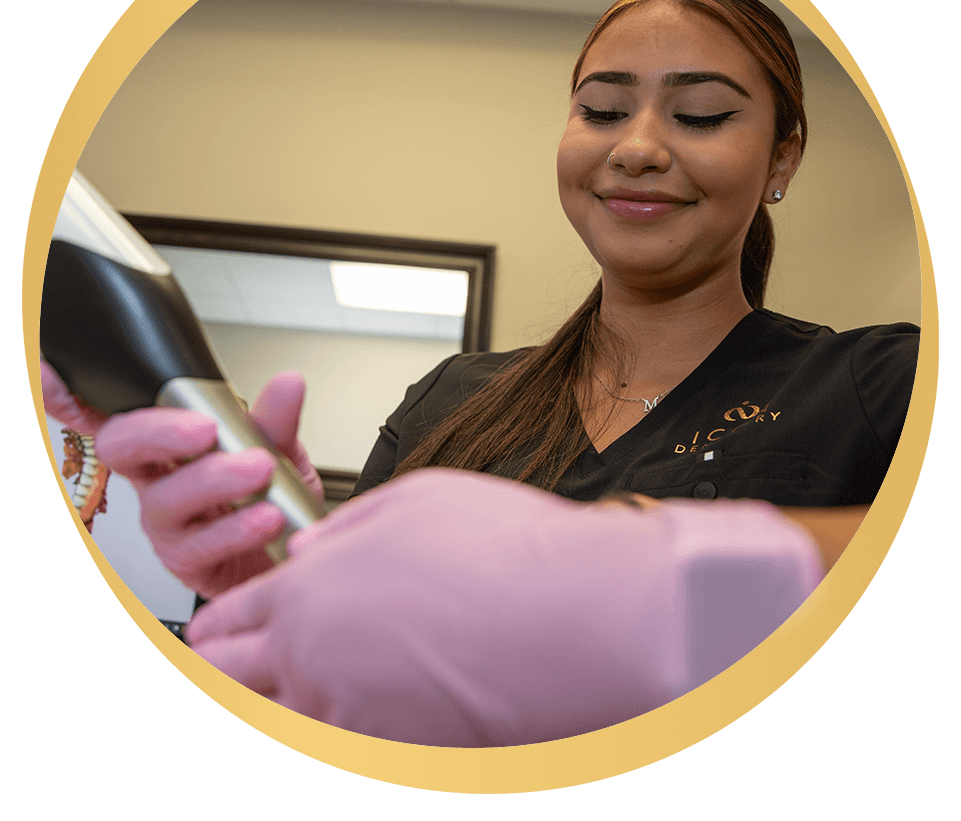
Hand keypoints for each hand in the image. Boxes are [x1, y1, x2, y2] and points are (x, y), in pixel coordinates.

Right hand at [41, 361, 323, 596]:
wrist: (293, 553)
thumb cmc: (271, 498)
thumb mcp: (281, 449)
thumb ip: (276, 419)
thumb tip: (287, 382)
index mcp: (169, 440)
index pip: (111, 411)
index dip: (70, 397)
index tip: (54, 377)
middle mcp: (156, 478)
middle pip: (122, 447)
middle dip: (157, 432)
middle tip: (204, 428)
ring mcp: (166, 521)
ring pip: (164, 499)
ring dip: (214, 481)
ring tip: (259, 470)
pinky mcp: (185, 560)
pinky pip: (199, 544)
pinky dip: (236, 528)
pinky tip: (265, 516)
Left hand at [186, 469, 822, 746]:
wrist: (574, 616)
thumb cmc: (505, 550)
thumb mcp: (413, 499)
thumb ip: (344, 530)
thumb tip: (311, 552)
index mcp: (308, 589)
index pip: (227, 618)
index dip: (224, 623)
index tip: (226, 630)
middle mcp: (311, 658)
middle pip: (227, 678)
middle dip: (230, 667)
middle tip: (246, 663)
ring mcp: (348, 715)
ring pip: (282, 717)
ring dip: (290, 699)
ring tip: (336, 675)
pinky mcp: (392, 751)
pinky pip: (341, 737)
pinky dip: (345, 722)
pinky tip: (382, 699)